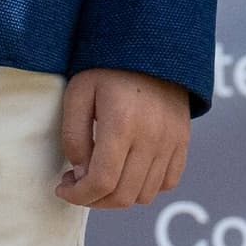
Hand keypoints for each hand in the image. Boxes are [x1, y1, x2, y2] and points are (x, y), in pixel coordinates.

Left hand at [56, 69, 188, 209]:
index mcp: (122, 124)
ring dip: (118, 196)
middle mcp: (152, 137)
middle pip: (123, 196)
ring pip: (145, 195)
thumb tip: (80, 172)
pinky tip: (127, 172)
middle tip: (78, 184)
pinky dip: (145, 187)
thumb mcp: (78, 93)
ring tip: (101, 176)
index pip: (102, 182)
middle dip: (94, 200)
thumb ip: (74, 136)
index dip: (78, 195)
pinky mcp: (182, 141)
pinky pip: (168, 182)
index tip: (63, 188)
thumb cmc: (108, 67)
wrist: (153, 45)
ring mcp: (171, 141)